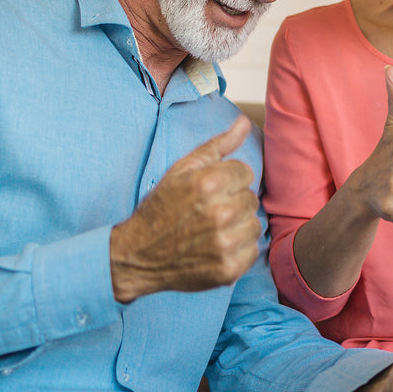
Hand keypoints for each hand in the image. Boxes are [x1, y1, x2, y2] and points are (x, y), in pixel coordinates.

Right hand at [110, 116, 259, 302]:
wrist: (139, 255)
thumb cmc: (161, 208)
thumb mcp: (182, 169)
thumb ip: (217, 145)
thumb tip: (245, 122)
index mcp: (208, 183)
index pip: (245, 172)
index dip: (227, 180)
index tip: (209, 191)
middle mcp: (219, 212)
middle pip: (250, 198)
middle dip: (232, 202)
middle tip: (207, 212)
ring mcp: (224, 243)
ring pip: (254, 225)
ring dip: (237, 226)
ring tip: (211, 230)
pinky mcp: (228, 269)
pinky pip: (252, 251)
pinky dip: (238, 250)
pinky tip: (216, 248)